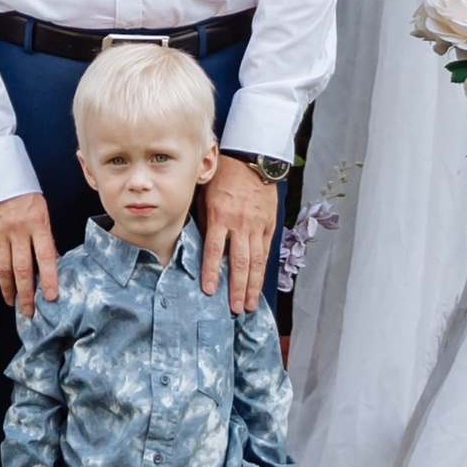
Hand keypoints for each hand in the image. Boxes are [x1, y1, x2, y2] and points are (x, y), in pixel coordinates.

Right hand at [0, 187, 58, 313]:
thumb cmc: (23, 191)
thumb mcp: (41, 209)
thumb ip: (45, 236)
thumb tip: (52, 263)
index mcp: (37, 222)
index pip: (46, 256)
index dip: (50, 279)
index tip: (52, 298)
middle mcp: (17, 229)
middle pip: (23, 268)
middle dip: (27, 294)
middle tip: (29, 311)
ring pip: (3, 268)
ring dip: (8, 289)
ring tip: (13, 303)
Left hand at [197, 155, 279, 313]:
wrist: (251, 159)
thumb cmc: (223, 175)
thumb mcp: (205, 193)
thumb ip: (204, 219)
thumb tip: (198, 243)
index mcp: (220, 216)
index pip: (215, 250)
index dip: (212, 272)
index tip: (209, 290)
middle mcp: (240, 224)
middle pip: (239, 262)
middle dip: (237, 288)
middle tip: (235, 308)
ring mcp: (257, 225)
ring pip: (256, 261)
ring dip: (253, 285)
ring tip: (250, 304)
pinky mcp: (268, 224)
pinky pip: (266, 251)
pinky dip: (263, 269)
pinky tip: (260, 284)